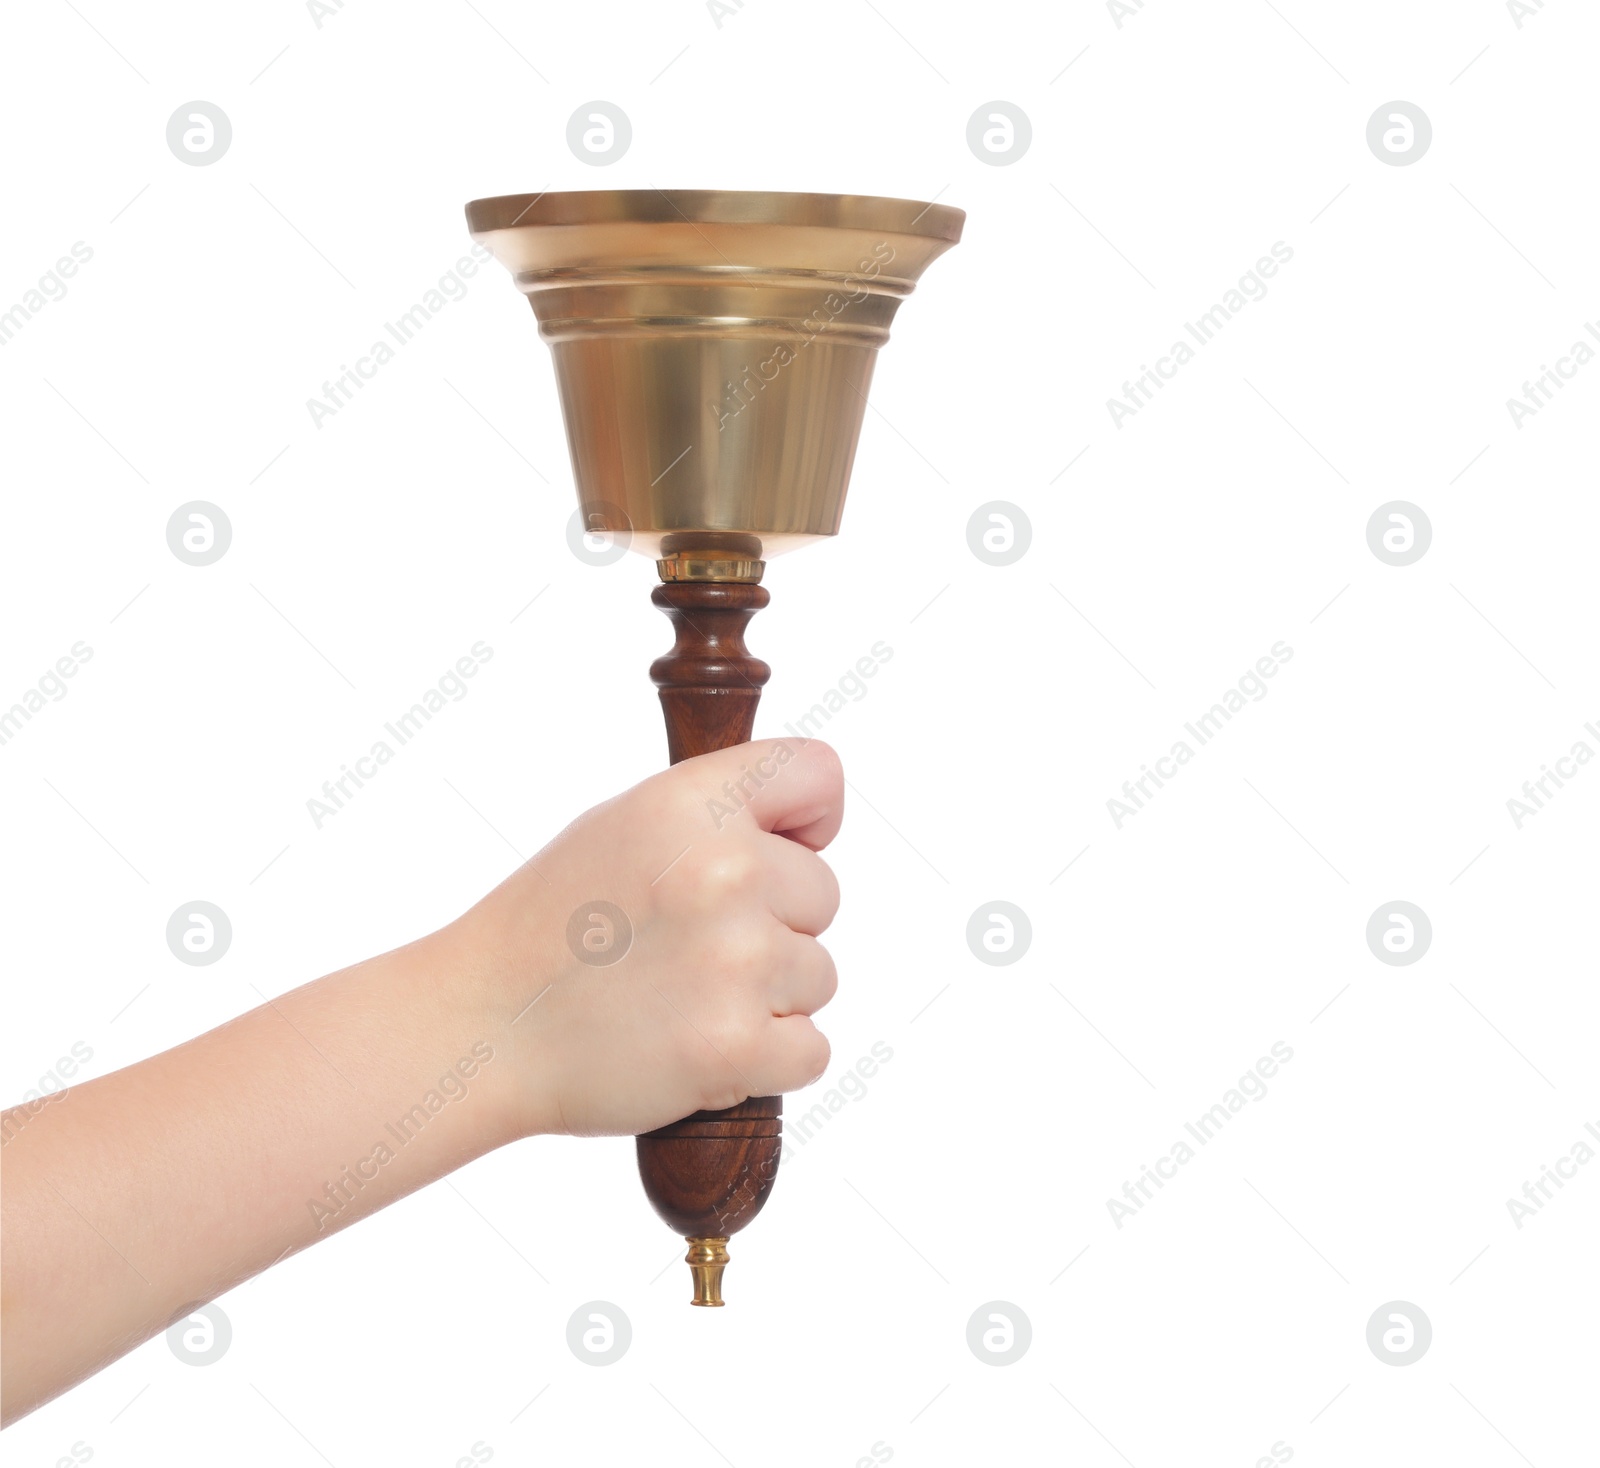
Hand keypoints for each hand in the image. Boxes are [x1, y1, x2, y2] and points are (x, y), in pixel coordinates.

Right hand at [458, 737, 842, 1137]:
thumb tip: (800, 834)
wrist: (483, 1026)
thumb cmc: (551, 924)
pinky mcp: (738, 1046)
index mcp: (692, 802)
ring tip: (682, 997)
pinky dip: (768, 1060)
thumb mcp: (624, 824)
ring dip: (767, 997)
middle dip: (775, 925)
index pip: (818, 774)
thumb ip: (715, 816)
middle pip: (823, 894)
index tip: (786, 848)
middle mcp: (724, 870)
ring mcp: (736, 961)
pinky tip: (700, 1044)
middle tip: (692, 947)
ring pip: (817, 976)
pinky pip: (812, 1051)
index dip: (811, 818)